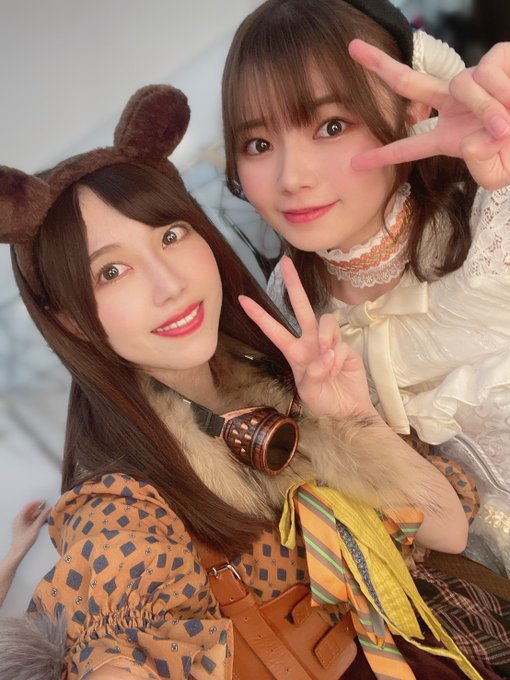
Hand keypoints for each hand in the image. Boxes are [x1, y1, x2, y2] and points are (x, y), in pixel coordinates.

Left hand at [9, 500, 50, 559]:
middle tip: (45, 507)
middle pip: (29, 510)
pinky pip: (30, 519)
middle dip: (38, 508)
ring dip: (37, 513)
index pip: (28, 506)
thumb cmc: (24, 541)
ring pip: (30, 515)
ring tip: (45, 514)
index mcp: (19, 518)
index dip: (36, 502)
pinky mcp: (22, 527)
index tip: (43, 502)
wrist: (18, 551)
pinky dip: (35, 518)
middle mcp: (18, 519)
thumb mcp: (35, 528)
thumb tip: (47, 510)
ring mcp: (20, 523)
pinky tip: (41, 520)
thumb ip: (42, 517)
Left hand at [239, 256, 374, 419]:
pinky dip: (337, 357)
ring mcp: (329, 342)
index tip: (242, 299)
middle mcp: (310, 342)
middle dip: (293, 285)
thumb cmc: (324, 402)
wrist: (348, 410)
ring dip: (325, 339)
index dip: (259, 315)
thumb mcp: (310, 393)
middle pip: (301, 308)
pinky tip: (337, 369)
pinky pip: (340, 342)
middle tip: (285, 263)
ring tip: (327, 361)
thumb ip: (313, 376)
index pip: (274, 330)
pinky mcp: (346, 346)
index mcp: (294, 352)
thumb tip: (323, 357)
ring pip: (325, 321)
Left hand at [349, 39, 509, 189]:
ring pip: (461, 84)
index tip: (355, 162)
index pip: (410, 146)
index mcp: (449, 136)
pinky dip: (502, 90)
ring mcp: (474, 82)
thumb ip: (481, 166)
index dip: (384, 155)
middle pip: (409, 81)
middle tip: (351, 48)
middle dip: (380, 65)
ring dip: (485, 107)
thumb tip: (469, 142)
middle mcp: (454, 106)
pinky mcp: (498, 60)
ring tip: (506, 124)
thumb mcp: (500, 173)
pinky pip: (488, 71)